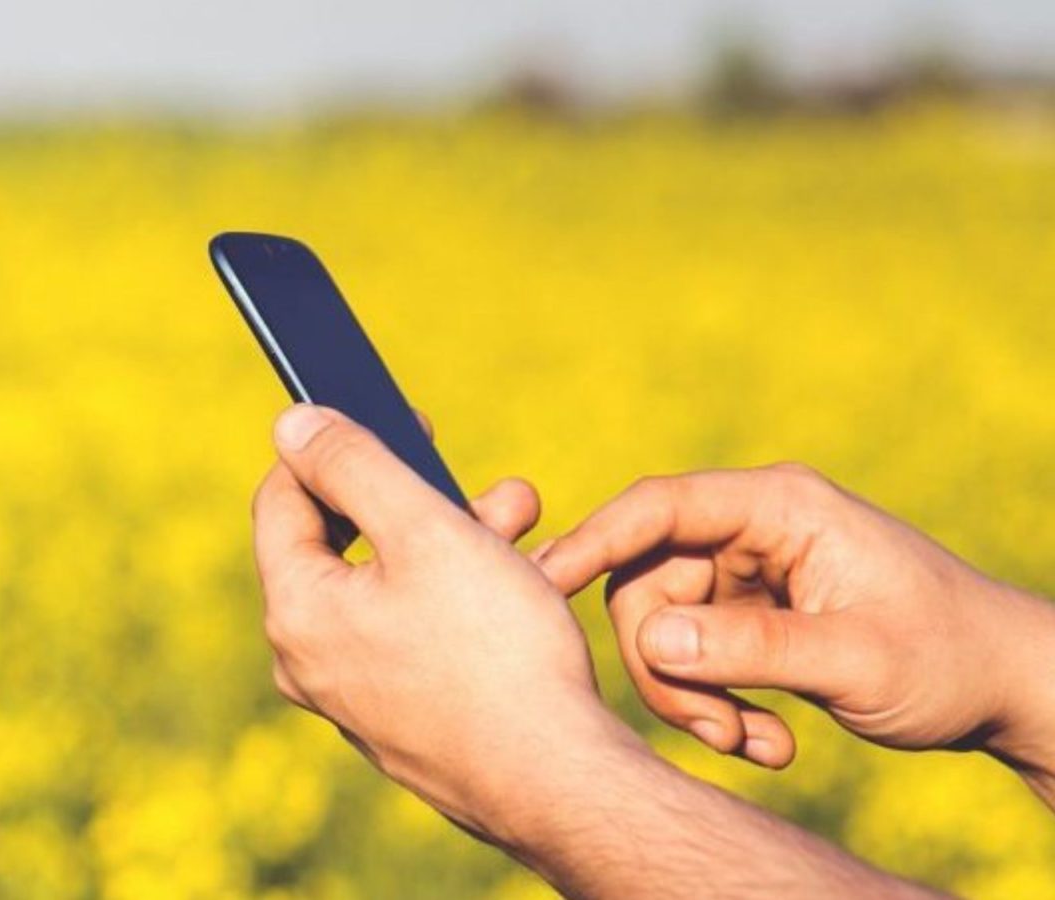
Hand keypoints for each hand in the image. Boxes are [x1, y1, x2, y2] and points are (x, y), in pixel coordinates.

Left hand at [251, 404, 625, 843]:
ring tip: (523, 519)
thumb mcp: (425, 530)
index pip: (282, 499)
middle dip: (418, 497)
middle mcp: (308, 660)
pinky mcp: (399, 720)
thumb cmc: (494, 653)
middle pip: (344, 543)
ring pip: (390, 587)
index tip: (400, 418)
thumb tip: (291, 424)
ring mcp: (353, 696)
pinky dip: (457, 597)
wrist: (558, 782)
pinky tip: (519, 583)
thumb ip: (352, 465)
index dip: (335, 446)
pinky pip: (413, 634)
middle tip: (488, 483)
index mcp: (296, 610)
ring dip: (452, 540)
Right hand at [536, 464, 1054, 788]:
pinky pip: (693, 658)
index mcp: (780, 508)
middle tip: (718, 733)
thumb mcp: (855, 658)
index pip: (660, 509)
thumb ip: (751, 647)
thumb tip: (648, 642)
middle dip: (667, 668)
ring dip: (695, 699)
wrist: (1003, 687)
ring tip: (756, 745)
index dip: (592, 542)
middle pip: (647, 584)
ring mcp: (748, 573)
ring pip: (663, 631)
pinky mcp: (748, 615)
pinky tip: (770, 742)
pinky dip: (718, 706)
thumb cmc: (947, 657)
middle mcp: (753, 530)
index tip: (539, 584)